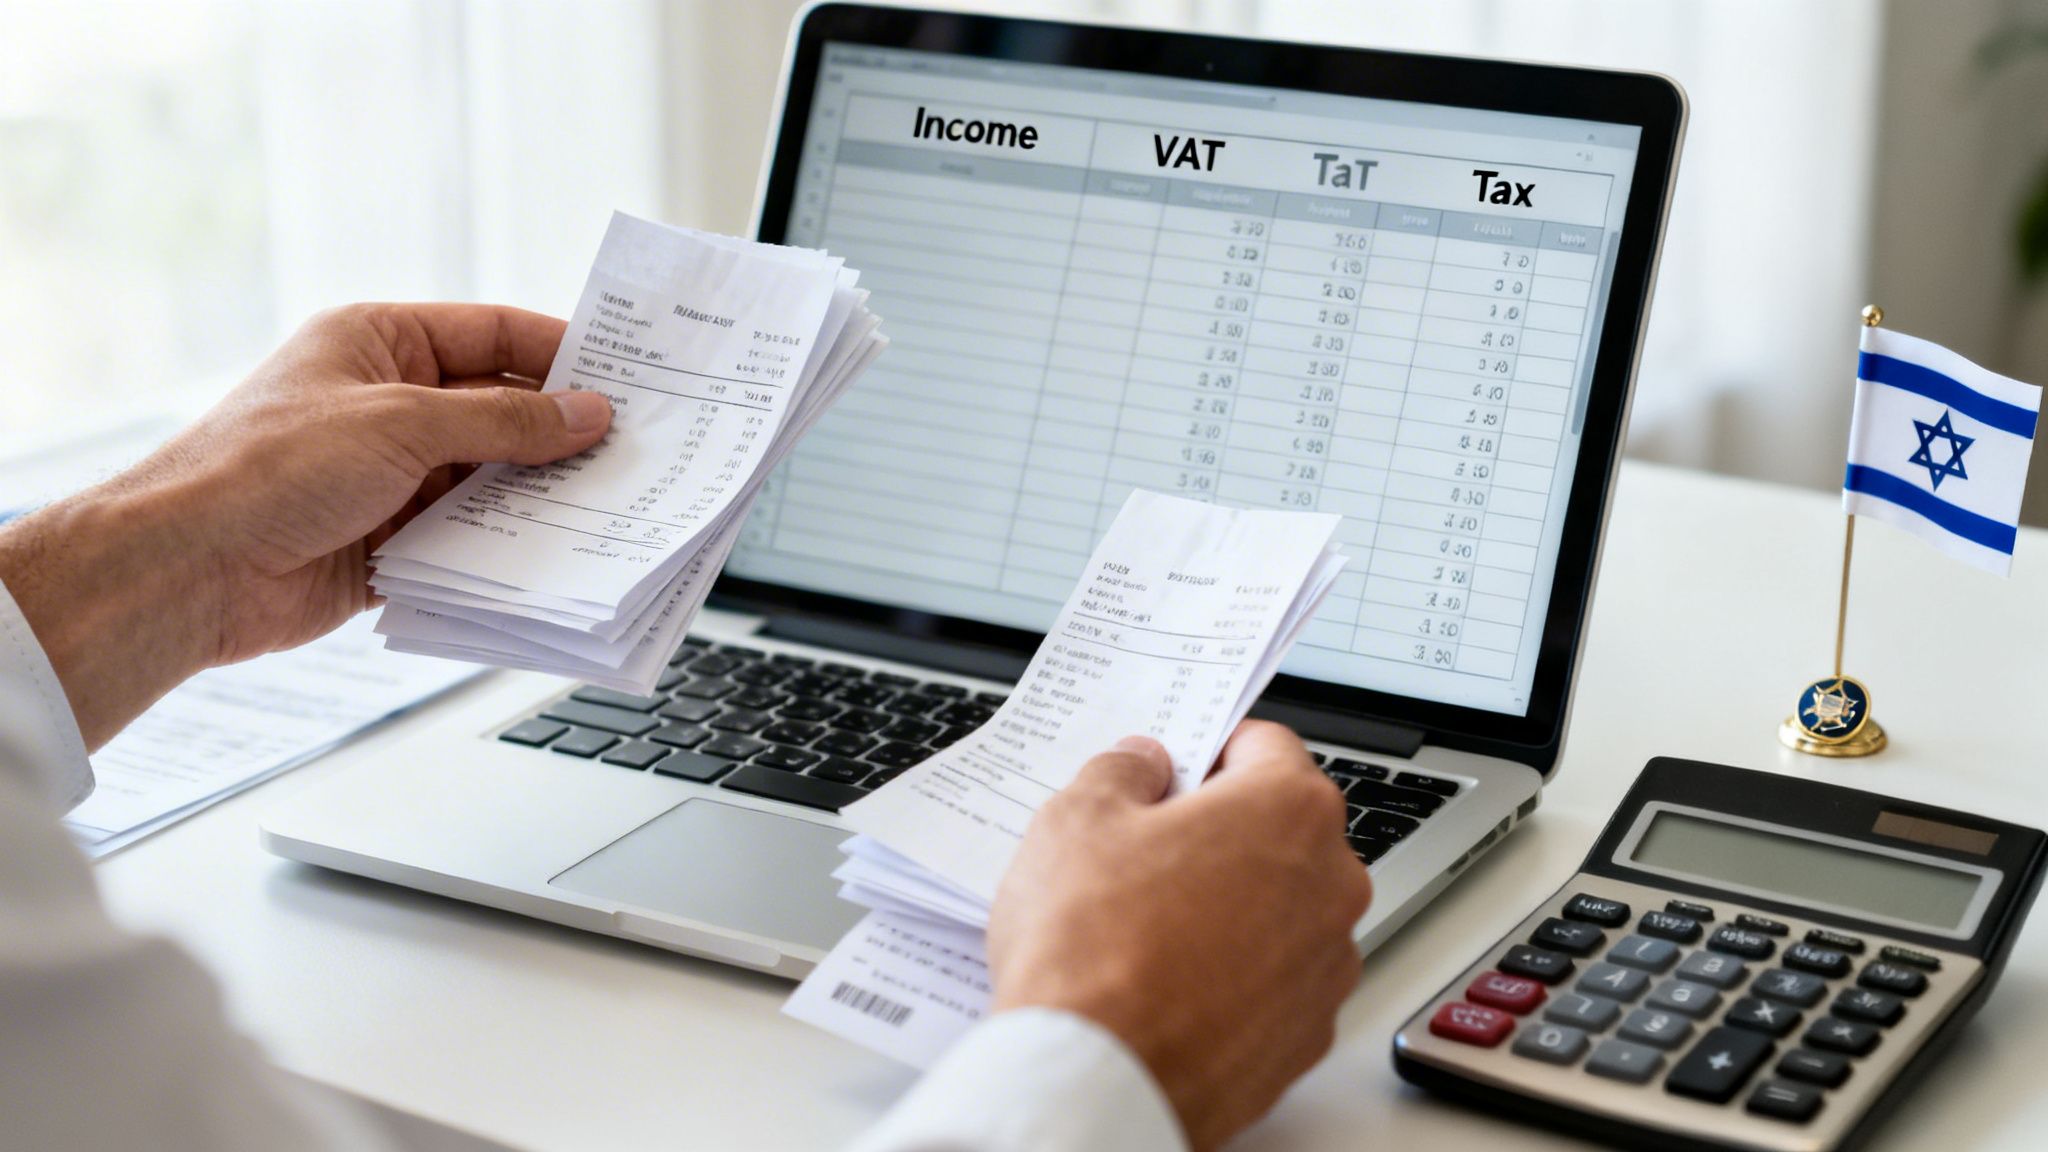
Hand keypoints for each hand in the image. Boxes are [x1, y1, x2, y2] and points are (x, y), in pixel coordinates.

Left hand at [0, 303, 610, 746]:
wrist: (190, 569)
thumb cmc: (270, 469)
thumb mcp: (403, 424)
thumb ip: (504, 422)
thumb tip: (586, 414)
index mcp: (381, 345)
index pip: (492, 335)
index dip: (560, 353)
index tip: (625, 377)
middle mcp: (388, 405)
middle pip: (500, 412)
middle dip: (560, 433)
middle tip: (635, 448)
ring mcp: (390, 477)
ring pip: (490, 480)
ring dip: (539, 496)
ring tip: (610, 506)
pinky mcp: (390, 543)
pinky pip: (468, 541)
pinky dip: (507, 549)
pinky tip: (555, 556)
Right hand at [986, 721, 1371, 1151]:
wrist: (1098, 1078)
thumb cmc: (1092, 950)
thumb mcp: (1077, 819)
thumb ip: (1122, 771)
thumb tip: (1143, 764)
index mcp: (1288, 811)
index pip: (1264, 745)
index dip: (1209, 748)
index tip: (1175, 768)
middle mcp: (1331, 885)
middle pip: (1280, 829)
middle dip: (1221, 831)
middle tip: (1146, 850)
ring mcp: (1326, 967)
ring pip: (1282, 908)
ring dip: (1233, 904)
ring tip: (1151, 927)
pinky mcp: (1307, 1034)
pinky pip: (1275, 980)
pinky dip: (1236, 974)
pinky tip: (1172, 982)